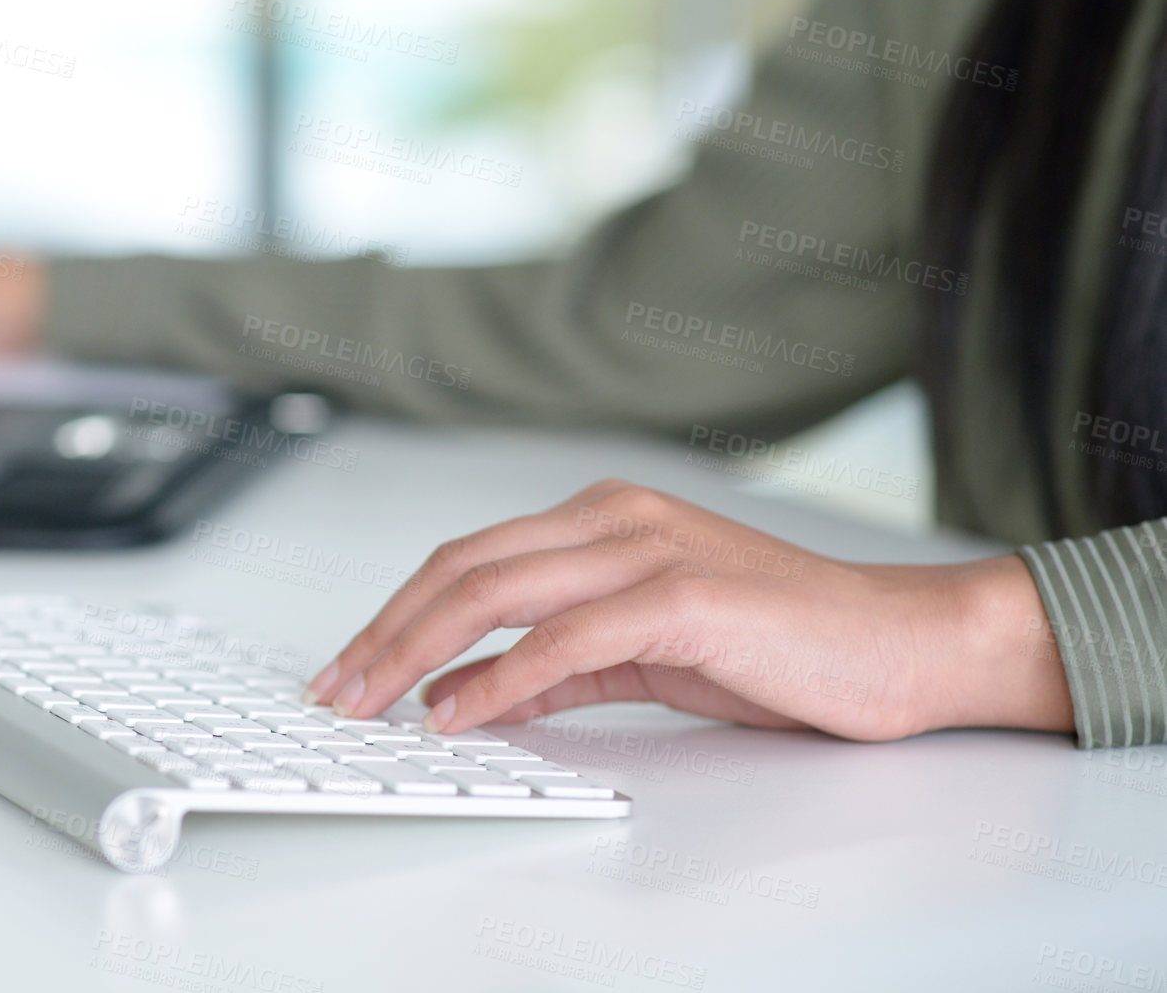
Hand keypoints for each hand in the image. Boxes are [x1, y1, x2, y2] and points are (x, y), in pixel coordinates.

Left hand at [301, 480, 1075, 741]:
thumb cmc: (780, 642)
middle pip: (462, 568)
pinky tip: (457, 714)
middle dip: (385, 633)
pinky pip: (563, 638)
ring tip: (371, 704)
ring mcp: (648, 549)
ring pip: (496, 591)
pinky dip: (498, 678)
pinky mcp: (684, 595)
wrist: (898, 641)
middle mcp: (614, 519)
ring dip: (416, 653)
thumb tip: (471, 694)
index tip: (353, 666)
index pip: (469, 559)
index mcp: (602, 520)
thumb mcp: (645, 652)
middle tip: (336, 689)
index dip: (398, 614)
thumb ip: (559, 666)